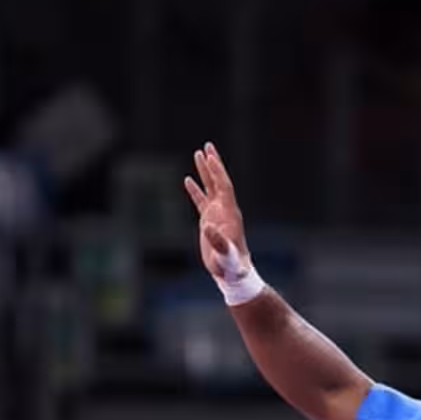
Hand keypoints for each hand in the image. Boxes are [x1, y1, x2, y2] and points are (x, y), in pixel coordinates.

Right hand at [184, 142, 249, 279]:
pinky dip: (195, 190)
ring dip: (205, 171)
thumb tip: (208, 227)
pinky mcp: (209, 221)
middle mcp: (226, 210)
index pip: (225, 187)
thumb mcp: (226, 256)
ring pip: (211, 188)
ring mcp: (217, 215)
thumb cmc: (231, 267)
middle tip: (208, 145)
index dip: (218, 172)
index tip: (211, 157)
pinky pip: (201, 201)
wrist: (233, 274)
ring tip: (199, 154)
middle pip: (219, 182)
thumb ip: (219, 242)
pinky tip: (188, 180)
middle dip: (214, 164)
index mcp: (230, 214)